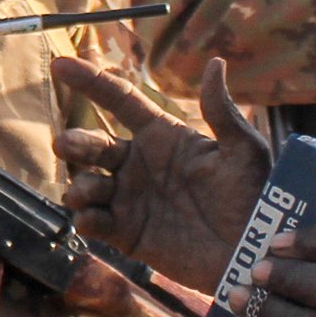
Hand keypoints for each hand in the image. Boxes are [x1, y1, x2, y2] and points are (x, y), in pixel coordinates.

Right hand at [52, 56, 269, 293]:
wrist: (255, 254)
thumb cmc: (255, 197)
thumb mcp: (244, 151)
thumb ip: (222, 111)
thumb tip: (215, 62)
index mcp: (162, 137)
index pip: (119, 100)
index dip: (90, 81)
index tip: (59, 65)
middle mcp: (139, 164)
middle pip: (93, 144)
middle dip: (74, 142)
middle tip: (65, 145)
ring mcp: (131, 199)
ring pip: (86, 184)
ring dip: (80, 186)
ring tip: (89, 193)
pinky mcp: (127, 234)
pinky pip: (95, 222)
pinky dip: (85, 218)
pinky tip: (90, 218)